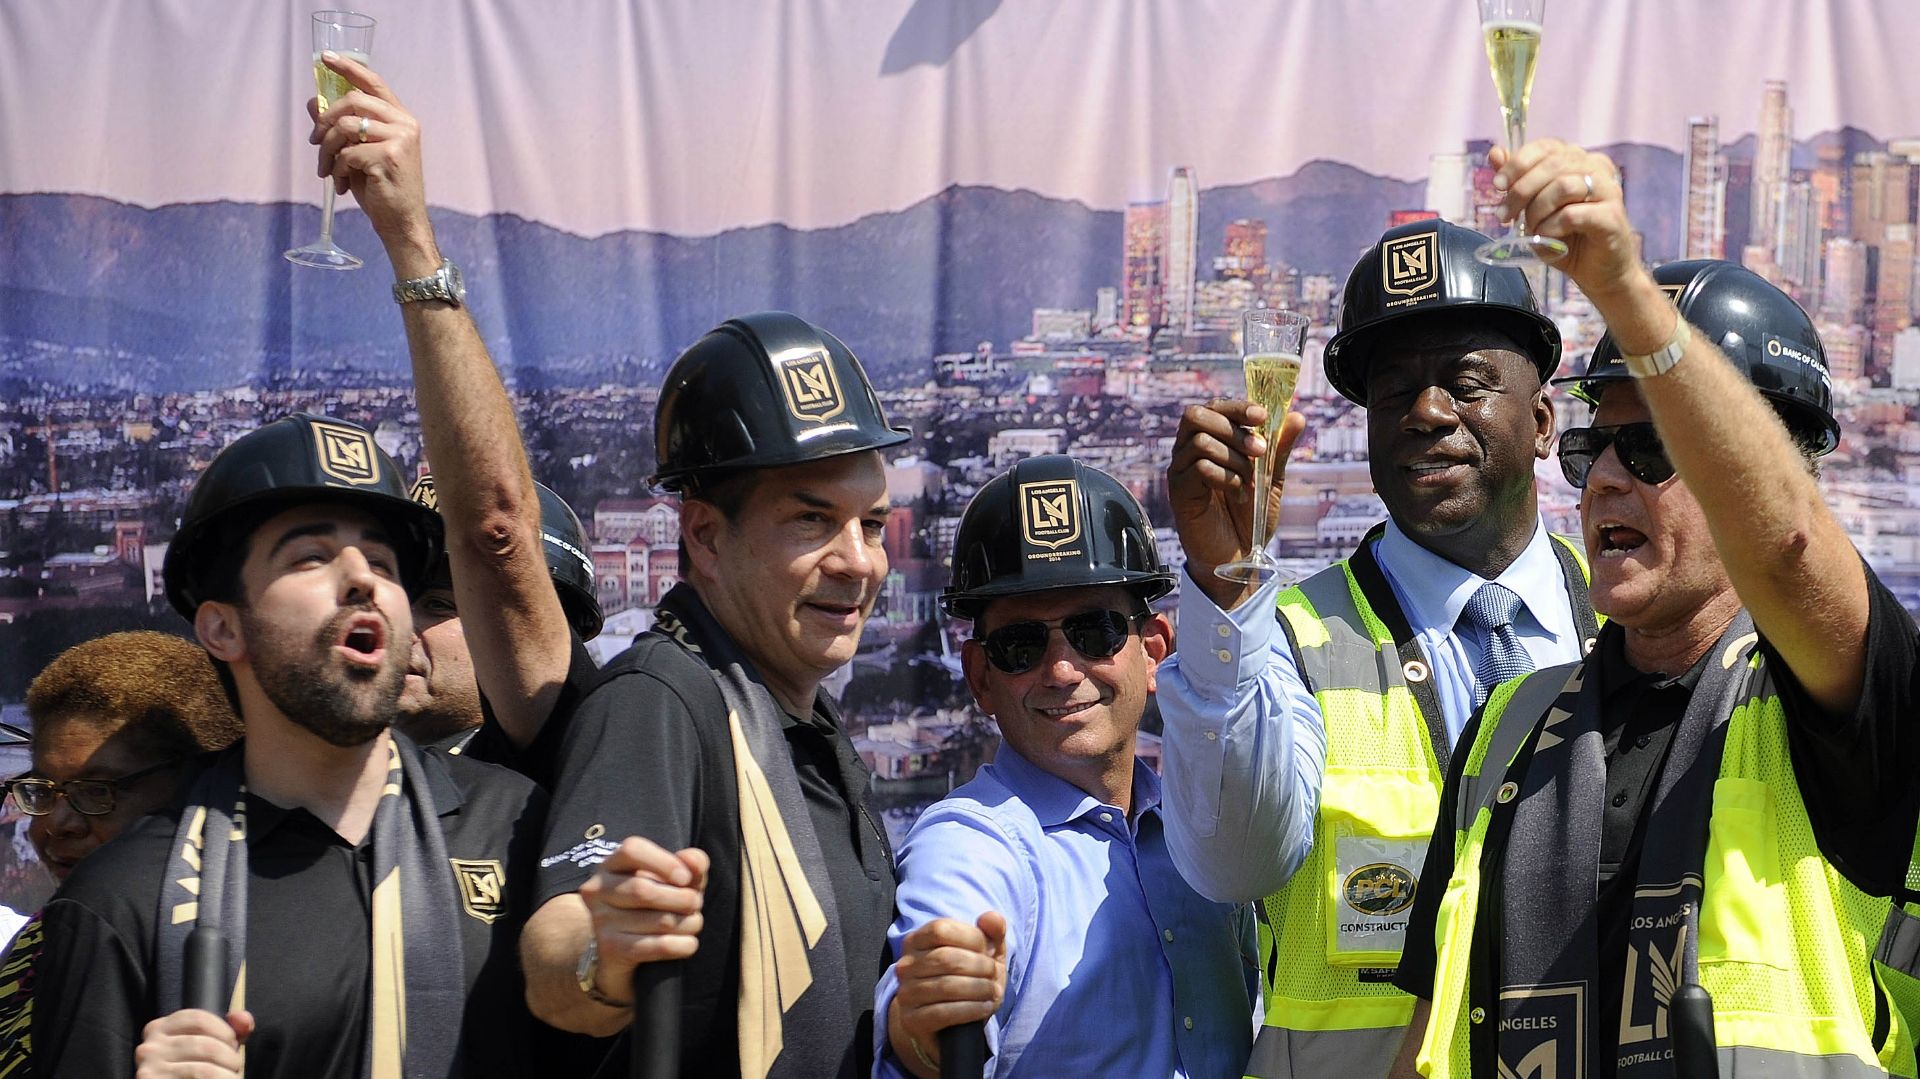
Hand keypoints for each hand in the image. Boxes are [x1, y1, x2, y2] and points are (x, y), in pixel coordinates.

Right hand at [134, 1008, 253, 1078]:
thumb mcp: (205, 1047)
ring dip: (226, 1075)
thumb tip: (244, 1019)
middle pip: (205, 1045)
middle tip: (234, 1066)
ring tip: (230, 1077)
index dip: (224, 1030)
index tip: (233, 1044)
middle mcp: (149, 1048)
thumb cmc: (189, 1073)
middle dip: (229, 1057)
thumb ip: (226, 1032)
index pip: (198, 1018)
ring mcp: (149, 1070)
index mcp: (159, 1029)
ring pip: (203, 1070)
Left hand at [306, 51, 435, 266]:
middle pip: (353, 100)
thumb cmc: (382, 189)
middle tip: (314, 140)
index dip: (348, 67)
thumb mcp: (357, 153)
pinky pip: (347, 153)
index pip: (374, 83)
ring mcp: (399, 140)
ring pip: (345, 126)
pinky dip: (336, 169)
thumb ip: (340, 126)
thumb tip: (314, 102)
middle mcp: (405, 124)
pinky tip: (340, 184)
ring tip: (326, 170)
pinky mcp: (389, 158)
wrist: (402, 223)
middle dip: (326, 119)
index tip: (325, 58)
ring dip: (327, 149)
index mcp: (401, 119)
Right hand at [575, 836, 708, 1003]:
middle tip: (695, 904)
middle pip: (645, 890)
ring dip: (689, 923)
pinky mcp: (611, 949)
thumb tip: (694, 860)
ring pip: (659, 920)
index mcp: (612, 864)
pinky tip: (689, 943)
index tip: (686, 878)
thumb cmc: (655, 903)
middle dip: (683, 898)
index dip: (665, 862)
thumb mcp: (674, 879)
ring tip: (693, 923)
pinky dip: (682, 945)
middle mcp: (598, 889)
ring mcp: (601, 921)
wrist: (622, 947)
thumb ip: (690, 864)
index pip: (632, 850)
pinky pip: (658, 946)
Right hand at [887, 912, 1008, 1078]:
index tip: (989, 951)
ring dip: (979, 989)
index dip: (972, 938)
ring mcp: (906, 993)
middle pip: (946, 958)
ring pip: (946, 986)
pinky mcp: (911, 1020)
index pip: (941, 930)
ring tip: (993, 992)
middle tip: (995, 975)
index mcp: (917, 941)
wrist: (946, 1024)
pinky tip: (985, 1007)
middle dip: (979, 966)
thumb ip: (992, 932)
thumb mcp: (984, 955)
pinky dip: (971, 1009)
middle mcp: (905, 965)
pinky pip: (943, 1012)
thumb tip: (991, 917)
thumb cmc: (967, 980)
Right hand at [1168, 399, 1305, 608]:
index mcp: (1210, 441)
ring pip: (1200, 441)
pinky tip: (1237, 493)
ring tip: (1249, 480)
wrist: (1240, 556)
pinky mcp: (1179, 492)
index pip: (1215, 406)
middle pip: (1196, 415)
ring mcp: (1180, 470)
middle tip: (1259, 451)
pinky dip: (1225, 477)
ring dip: (1234, 458)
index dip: (1238, 406)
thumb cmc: (1250, 516)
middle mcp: (1189, 450)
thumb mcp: (1271, 478)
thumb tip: (1297, 416)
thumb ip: (1280, 448)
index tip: (1262, 417)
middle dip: (1232, 427)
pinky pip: (1198, 468)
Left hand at [1489, 139, 1642, 301]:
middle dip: (1520, 191)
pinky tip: (1546, 237)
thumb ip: (1518, 180)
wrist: (1598, 270)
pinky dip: (1551, 227)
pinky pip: (1572, 214)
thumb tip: (1496, 153)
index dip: (1518, 163)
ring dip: (1537, 211)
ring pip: (1563, 186)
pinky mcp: (1611, 216)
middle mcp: (1597, 168)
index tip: (1497, 185)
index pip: (1546, 147)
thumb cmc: (1566, 237)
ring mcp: (1608, 190)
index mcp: (1578, 159)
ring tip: (1531, 229)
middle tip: (1504, 215)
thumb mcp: (1534, 208)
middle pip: (1551, 165)